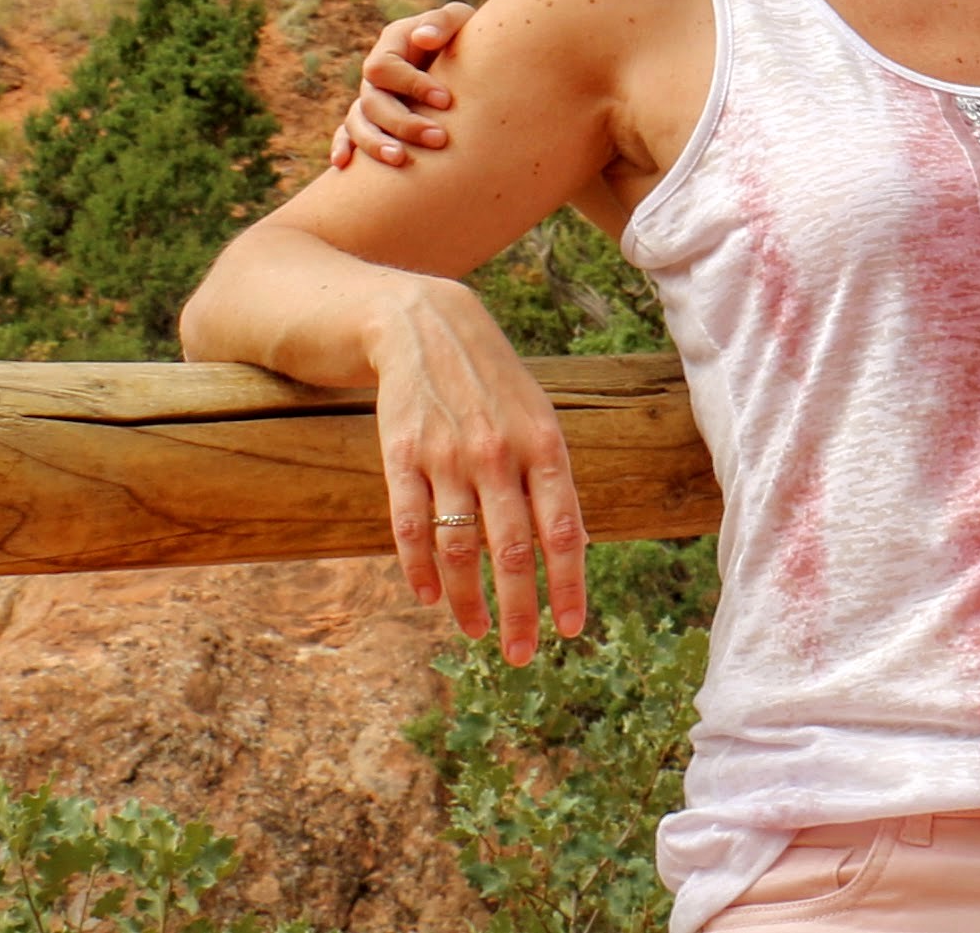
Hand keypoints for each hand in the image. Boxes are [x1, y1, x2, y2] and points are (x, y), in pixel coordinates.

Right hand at [332, 1, 475, 173]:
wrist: (468, 60)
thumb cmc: (464, 36)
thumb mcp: (459, 20)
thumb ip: (442, 23)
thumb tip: (423, 38)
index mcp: (392, 44)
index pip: (383, 67)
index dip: (411, 84)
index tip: (446, 101)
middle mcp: (376, 74)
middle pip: (372, 101)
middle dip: (404, 122)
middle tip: (439, 138)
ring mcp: (371, 98)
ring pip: (357, 123)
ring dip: (376, 143)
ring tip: (400, 160)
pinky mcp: (373, 121)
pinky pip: (347, 134)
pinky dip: (341, 146)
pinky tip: (342, 164)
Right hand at [375, 276, 589, 655]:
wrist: (426, 324)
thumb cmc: (493, 384)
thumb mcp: (538, 417)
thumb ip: (554, 480)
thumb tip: (579, 546)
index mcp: (543, 444)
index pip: (563, 529)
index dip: (568, 585)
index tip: (571, 630)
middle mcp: (497, 452)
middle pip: (511, 551)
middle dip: (518, 612)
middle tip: (521, 655)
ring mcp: (446, 455)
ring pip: (458, 548)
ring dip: (467, 600)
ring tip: (475, 631)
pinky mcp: (399, 455)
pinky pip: (410, 527)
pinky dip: (418, 570)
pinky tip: (428, 597)